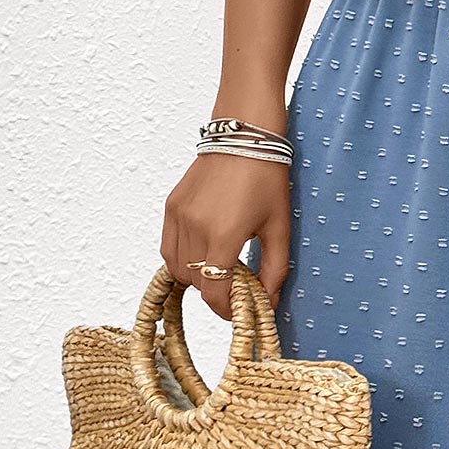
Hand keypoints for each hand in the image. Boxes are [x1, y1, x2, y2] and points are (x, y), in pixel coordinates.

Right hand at [161, 152, 290, 320]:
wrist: (244, 136)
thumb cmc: (267, 179)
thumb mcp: (279, 227)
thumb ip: (275, 269)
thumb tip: (269, 301)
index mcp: (224, 234)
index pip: (214, 291)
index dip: (225, 310)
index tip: (239, 312)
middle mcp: (195, 227)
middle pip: (196, 282)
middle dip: (215, 293)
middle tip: (236, 288)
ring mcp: (178, 216)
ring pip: (177, 268)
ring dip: (197, 278)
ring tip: (220, 269)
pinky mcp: (171, 206)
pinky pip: (169, 247)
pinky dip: (182, 260)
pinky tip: (203, 254)